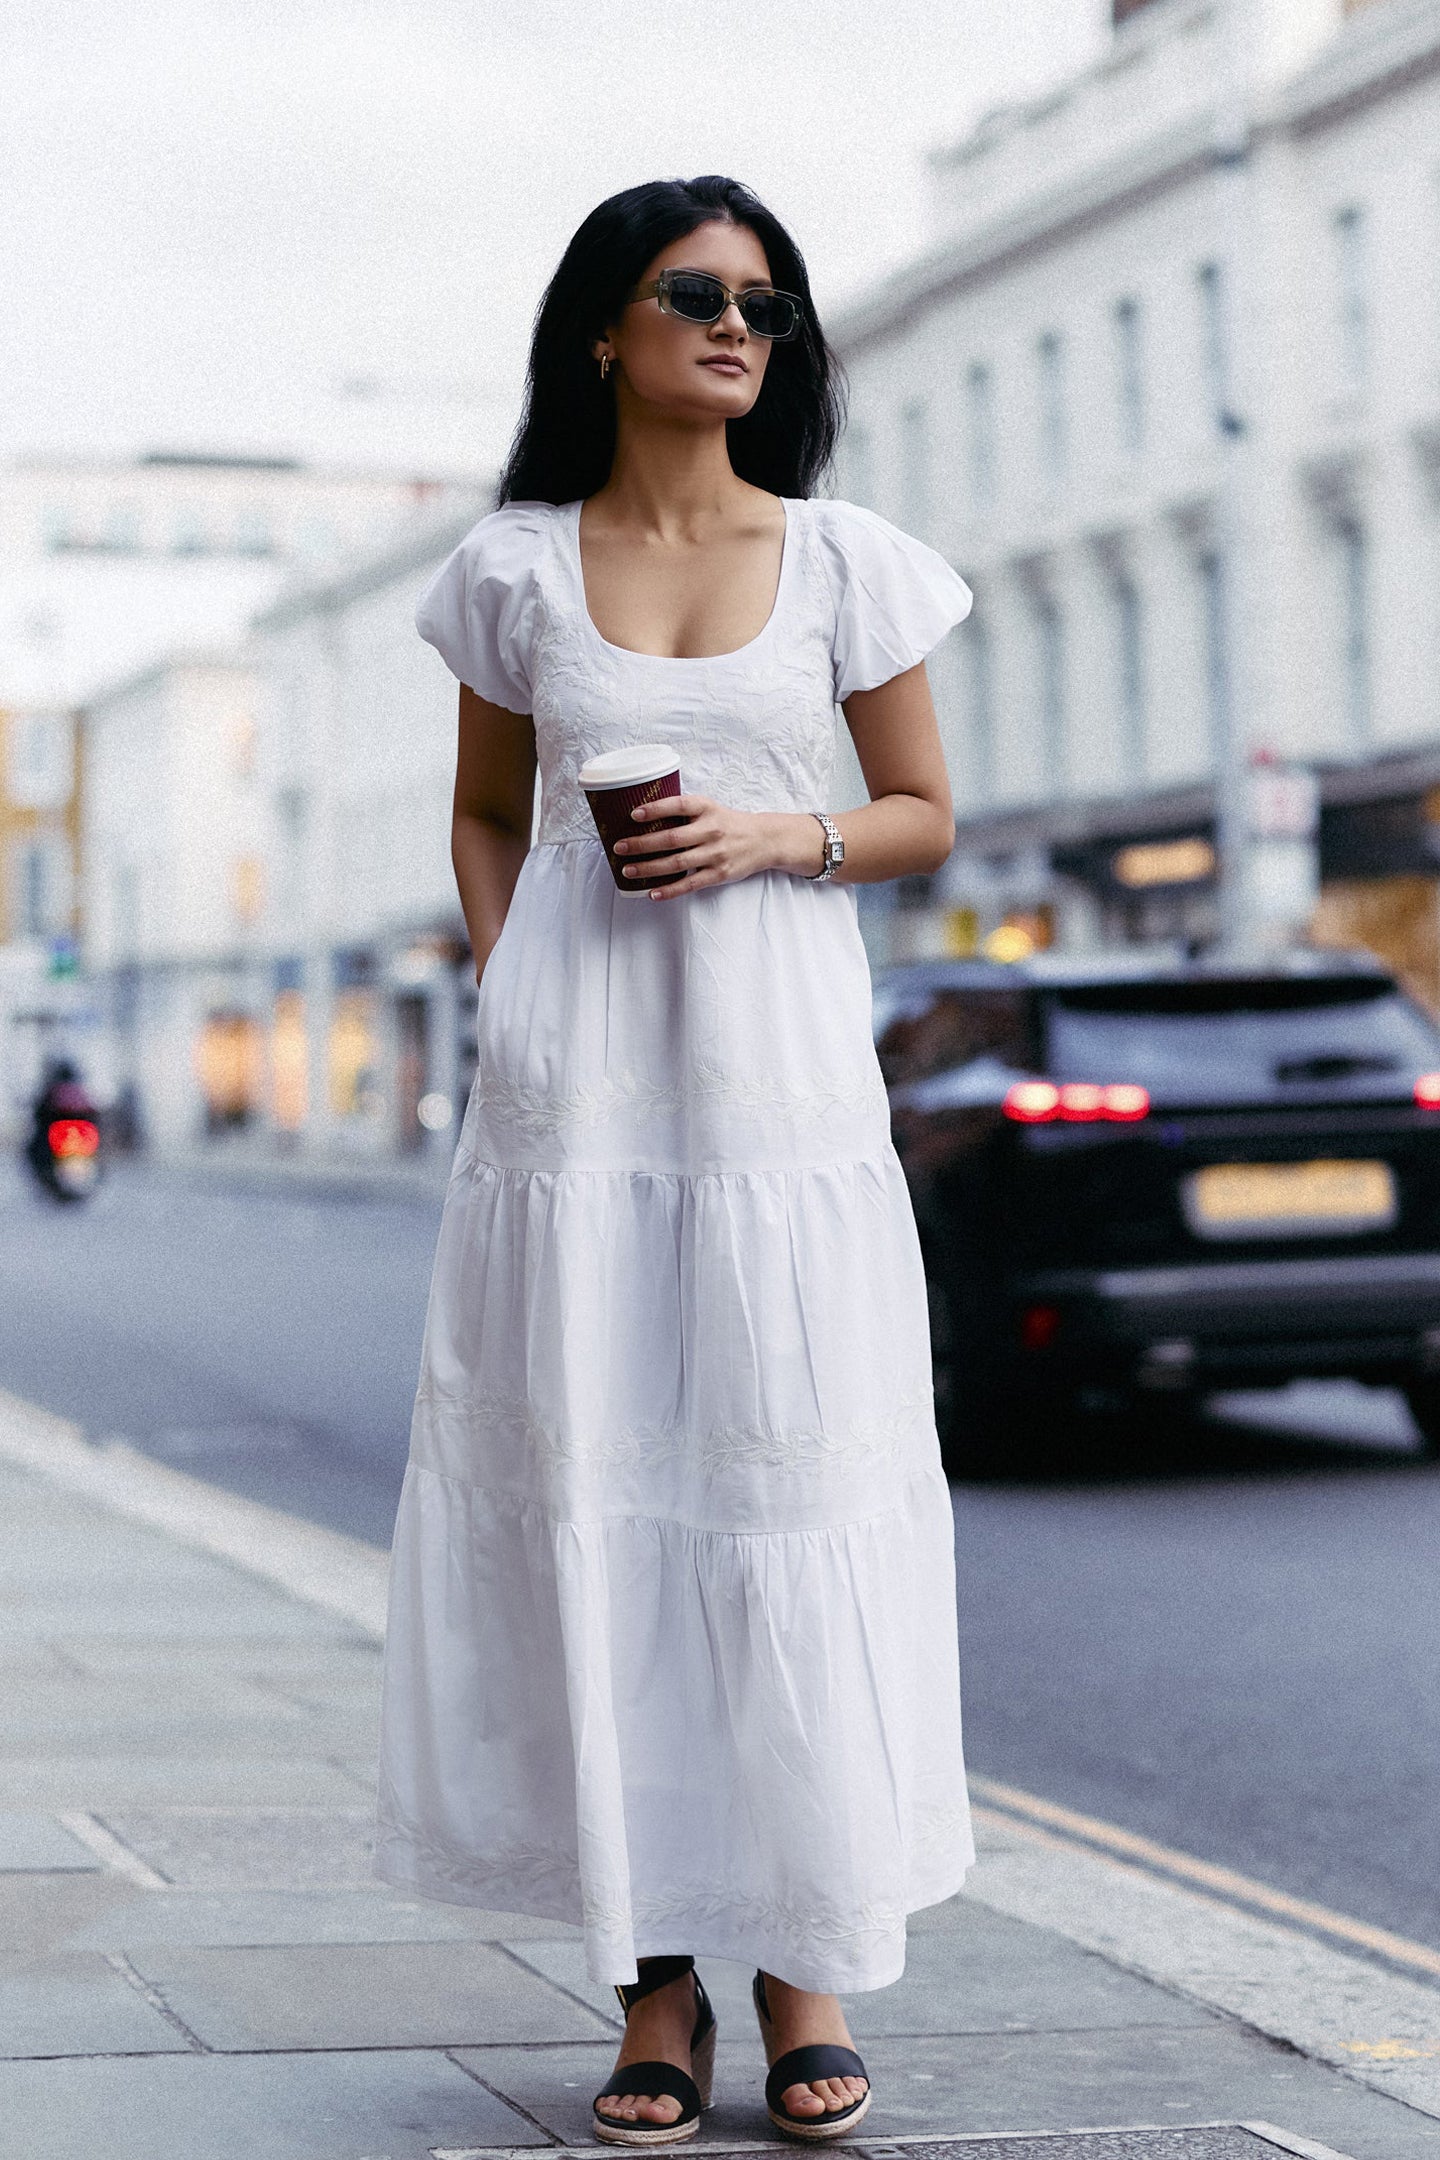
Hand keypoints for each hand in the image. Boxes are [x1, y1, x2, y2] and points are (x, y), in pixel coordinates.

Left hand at [612, 795, 790, 898]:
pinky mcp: (719, 874)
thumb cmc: (728, 823)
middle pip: (672, 838)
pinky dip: (670, 890)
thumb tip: (644, 816)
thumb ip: (684, 811)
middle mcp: (712, 830)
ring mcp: (715, 854)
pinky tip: (652, 893)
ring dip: (649, 868)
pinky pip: (690, 884)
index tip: (634, 814)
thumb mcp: (710, 809)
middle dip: (642, 844)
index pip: (679, 806)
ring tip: (628, 871)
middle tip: (620, 847)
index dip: (656, 809)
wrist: (764, 840)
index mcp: (707, 809)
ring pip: (677, 863)